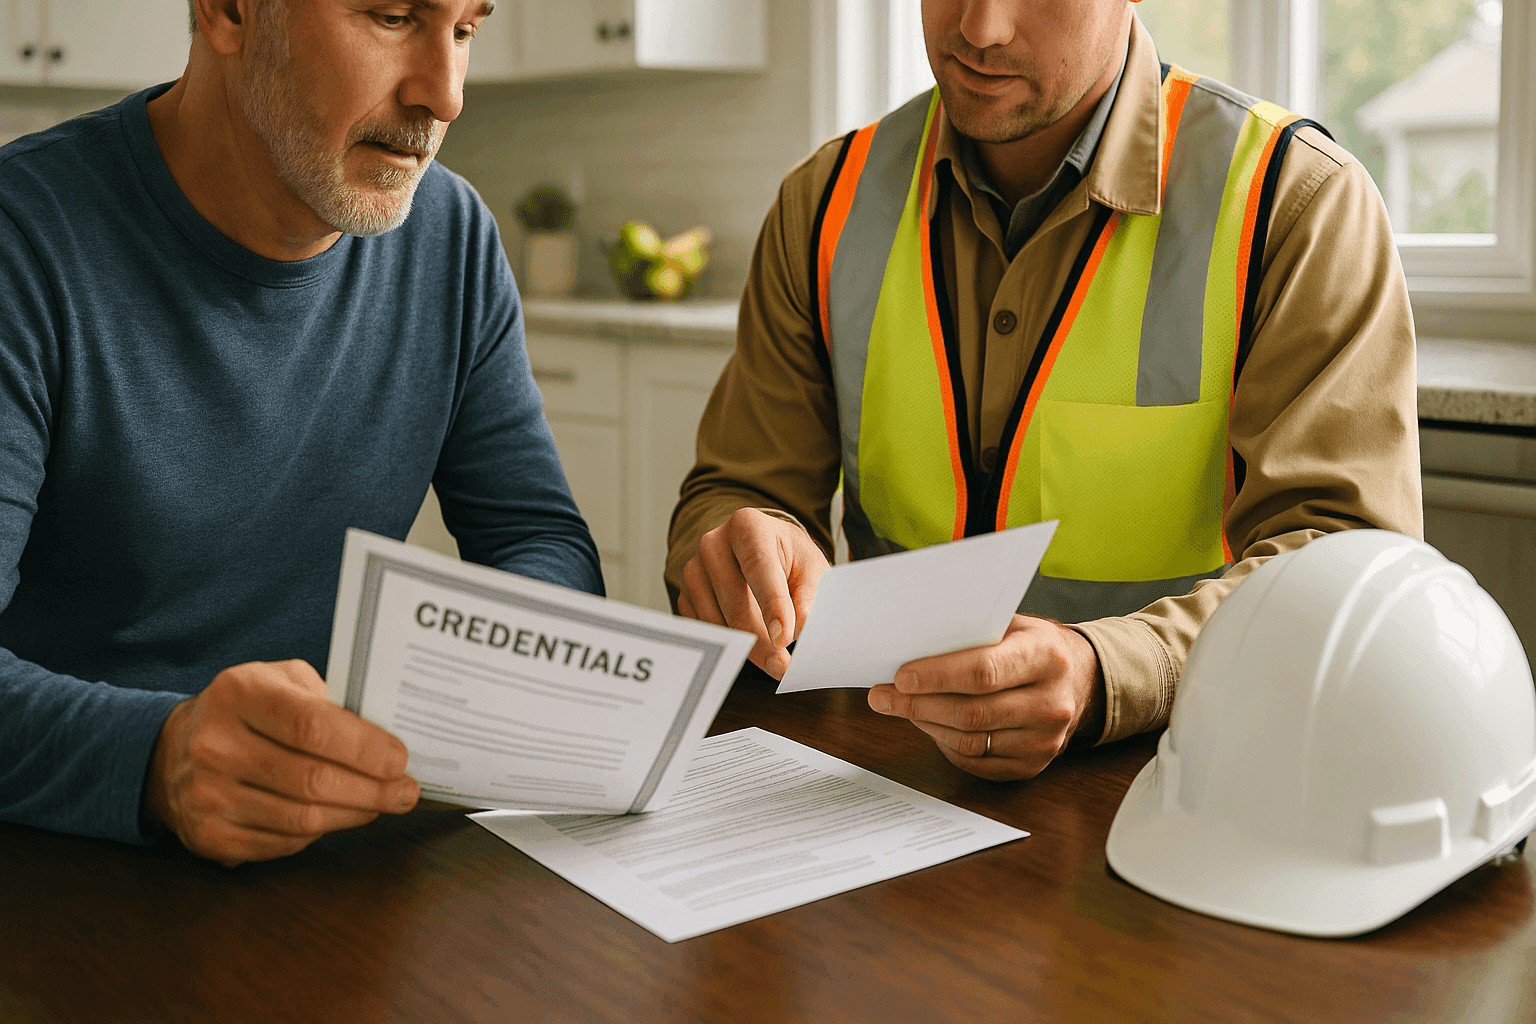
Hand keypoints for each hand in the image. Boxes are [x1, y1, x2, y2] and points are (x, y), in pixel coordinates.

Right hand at [143, 660, 418, 865]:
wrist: (173, 752)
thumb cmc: (248, 710)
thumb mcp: (281, 680)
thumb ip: (329, 697)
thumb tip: (386, 736)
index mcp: (239, 693)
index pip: (312, 725)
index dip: (364, 748)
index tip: (400, 759)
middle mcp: (215, 745)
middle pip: (313, 780)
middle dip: (373, 790)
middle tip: (405, 791)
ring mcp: (207, 796)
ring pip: (303, 819)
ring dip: (354, 815)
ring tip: (380, 804)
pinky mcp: (208, 837)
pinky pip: (284, 844)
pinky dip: (320, 833)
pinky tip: (337, 816)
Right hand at [677, 508, 829, 678]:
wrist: (759, 551)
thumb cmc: (788, 559)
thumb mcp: (811, 568)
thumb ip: (810, 595)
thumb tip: (799, 627)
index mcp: (748, 526)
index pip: (759, 568)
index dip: (772, 606)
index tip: (784, 639)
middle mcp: (713, 543)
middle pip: (735, 602)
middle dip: (761, 640)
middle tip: (783, 666)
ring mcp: (693, 570)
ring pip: (718, 622)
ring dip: (746, 647)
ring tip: (773, 659)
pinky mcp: (685, 595)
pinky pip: (705, 630)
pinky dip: (729, 644)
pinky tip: (750, 646)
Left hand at [867, 615, 1104, 780]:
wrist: (1079, 681)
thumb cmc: (1032, 647)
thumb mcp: (1012, 625)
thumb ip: (971, 632)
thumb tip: (910, 641)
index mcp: (1045, 657)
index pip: (984, 671)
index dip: (937, 676)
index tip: (900, 676)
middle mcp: (1051, 702)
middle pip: (972, 712)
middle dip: (918, 704)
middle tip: (882, 696)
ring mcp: (1045, 740)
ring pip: (970, 741)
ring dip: (926, 725)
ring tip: (900, 707)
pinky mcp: (1034, 765)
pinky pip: (977, 763)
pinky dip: (946, 745)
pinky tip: (929, 725)